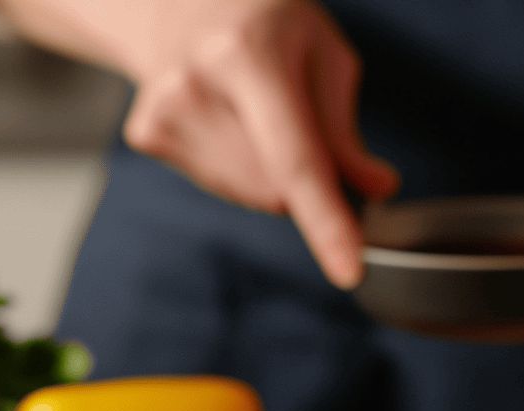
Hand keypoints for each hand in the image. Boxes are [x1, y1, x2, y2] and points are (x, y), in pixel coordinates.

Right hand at [118, 0, 397, 288]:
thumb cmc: (264, 21)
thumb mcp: (321, 52)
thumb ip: (344, 128)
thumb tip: (376, 189)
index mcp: (248, 56)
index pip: (295, 160)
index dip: (326, 221)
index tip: (349, 272)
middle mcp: (196, 84)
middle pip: (275, 188)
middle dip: (304, 178)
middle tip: (294, 116)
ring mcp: (163, 113)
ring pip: (251, 195)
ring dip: (270, 175)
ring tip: (253, 109)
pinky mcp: (147, 134)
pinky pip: (222, 187)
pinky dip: (239, 169)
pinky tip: (225, 118)